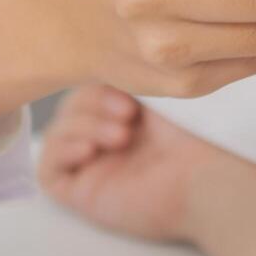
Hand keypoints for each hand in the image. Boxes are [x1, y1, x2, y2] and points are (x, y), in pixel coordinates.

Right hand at [38, 85, 228, 241]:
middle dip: (91, 101)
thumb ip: (129, 71)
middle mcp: (115, 140)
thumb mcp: (162, 89)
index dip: (100, 79)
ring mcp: (99, 168)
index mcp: (136, 114)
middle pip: (72, 106)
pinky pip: (48, 169)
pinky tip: (90, 150)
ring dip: (82, 124)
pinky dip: (61, 150)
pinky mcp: (85, 195)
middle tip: (128, 113)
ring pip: (59, 132)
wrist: (208, 177)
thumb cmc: (197, 134)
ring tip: (121, 136)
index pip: (92, 85)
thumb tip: (99, 61)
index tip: (130, 89)